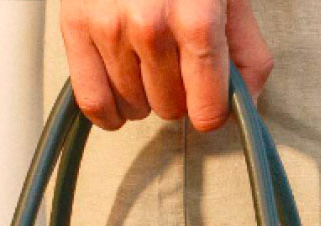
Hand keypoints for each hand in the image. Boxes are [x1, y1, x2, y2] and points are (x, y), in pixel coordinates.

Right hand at [59, 0, 272, 133]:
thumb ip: (245, 51)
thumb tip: (245, 104)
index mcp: (197, 19)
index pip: (206, 111)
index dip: (210, 108)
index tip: (207, 94)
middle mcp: (150, 26)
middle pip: (169, 110)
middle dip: (176, 93)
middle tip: (174, 58)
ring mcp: (109, 28)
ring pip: (133, 109)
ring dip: (142, 95)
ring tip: (145, 59)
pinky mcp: (76, 27)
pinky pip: (93, 103)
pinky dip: (109, 110)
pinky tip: (120, 93)